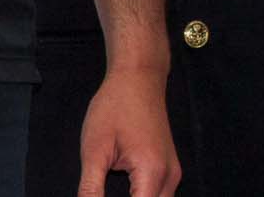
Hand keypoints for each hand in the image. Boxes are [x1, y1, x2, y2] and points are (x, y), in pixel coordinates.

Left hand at [78, 63, 178, 196]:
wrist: (139, 77)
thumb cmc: (114, 107)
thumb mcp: (94, 150)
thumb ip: (90, 190)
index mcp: (151, 173)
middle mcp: (169, 178)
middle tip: (99, 196)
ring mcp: (173, 173)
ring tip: (107, 193)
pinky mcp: (169, 169)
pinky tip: (124, 196)